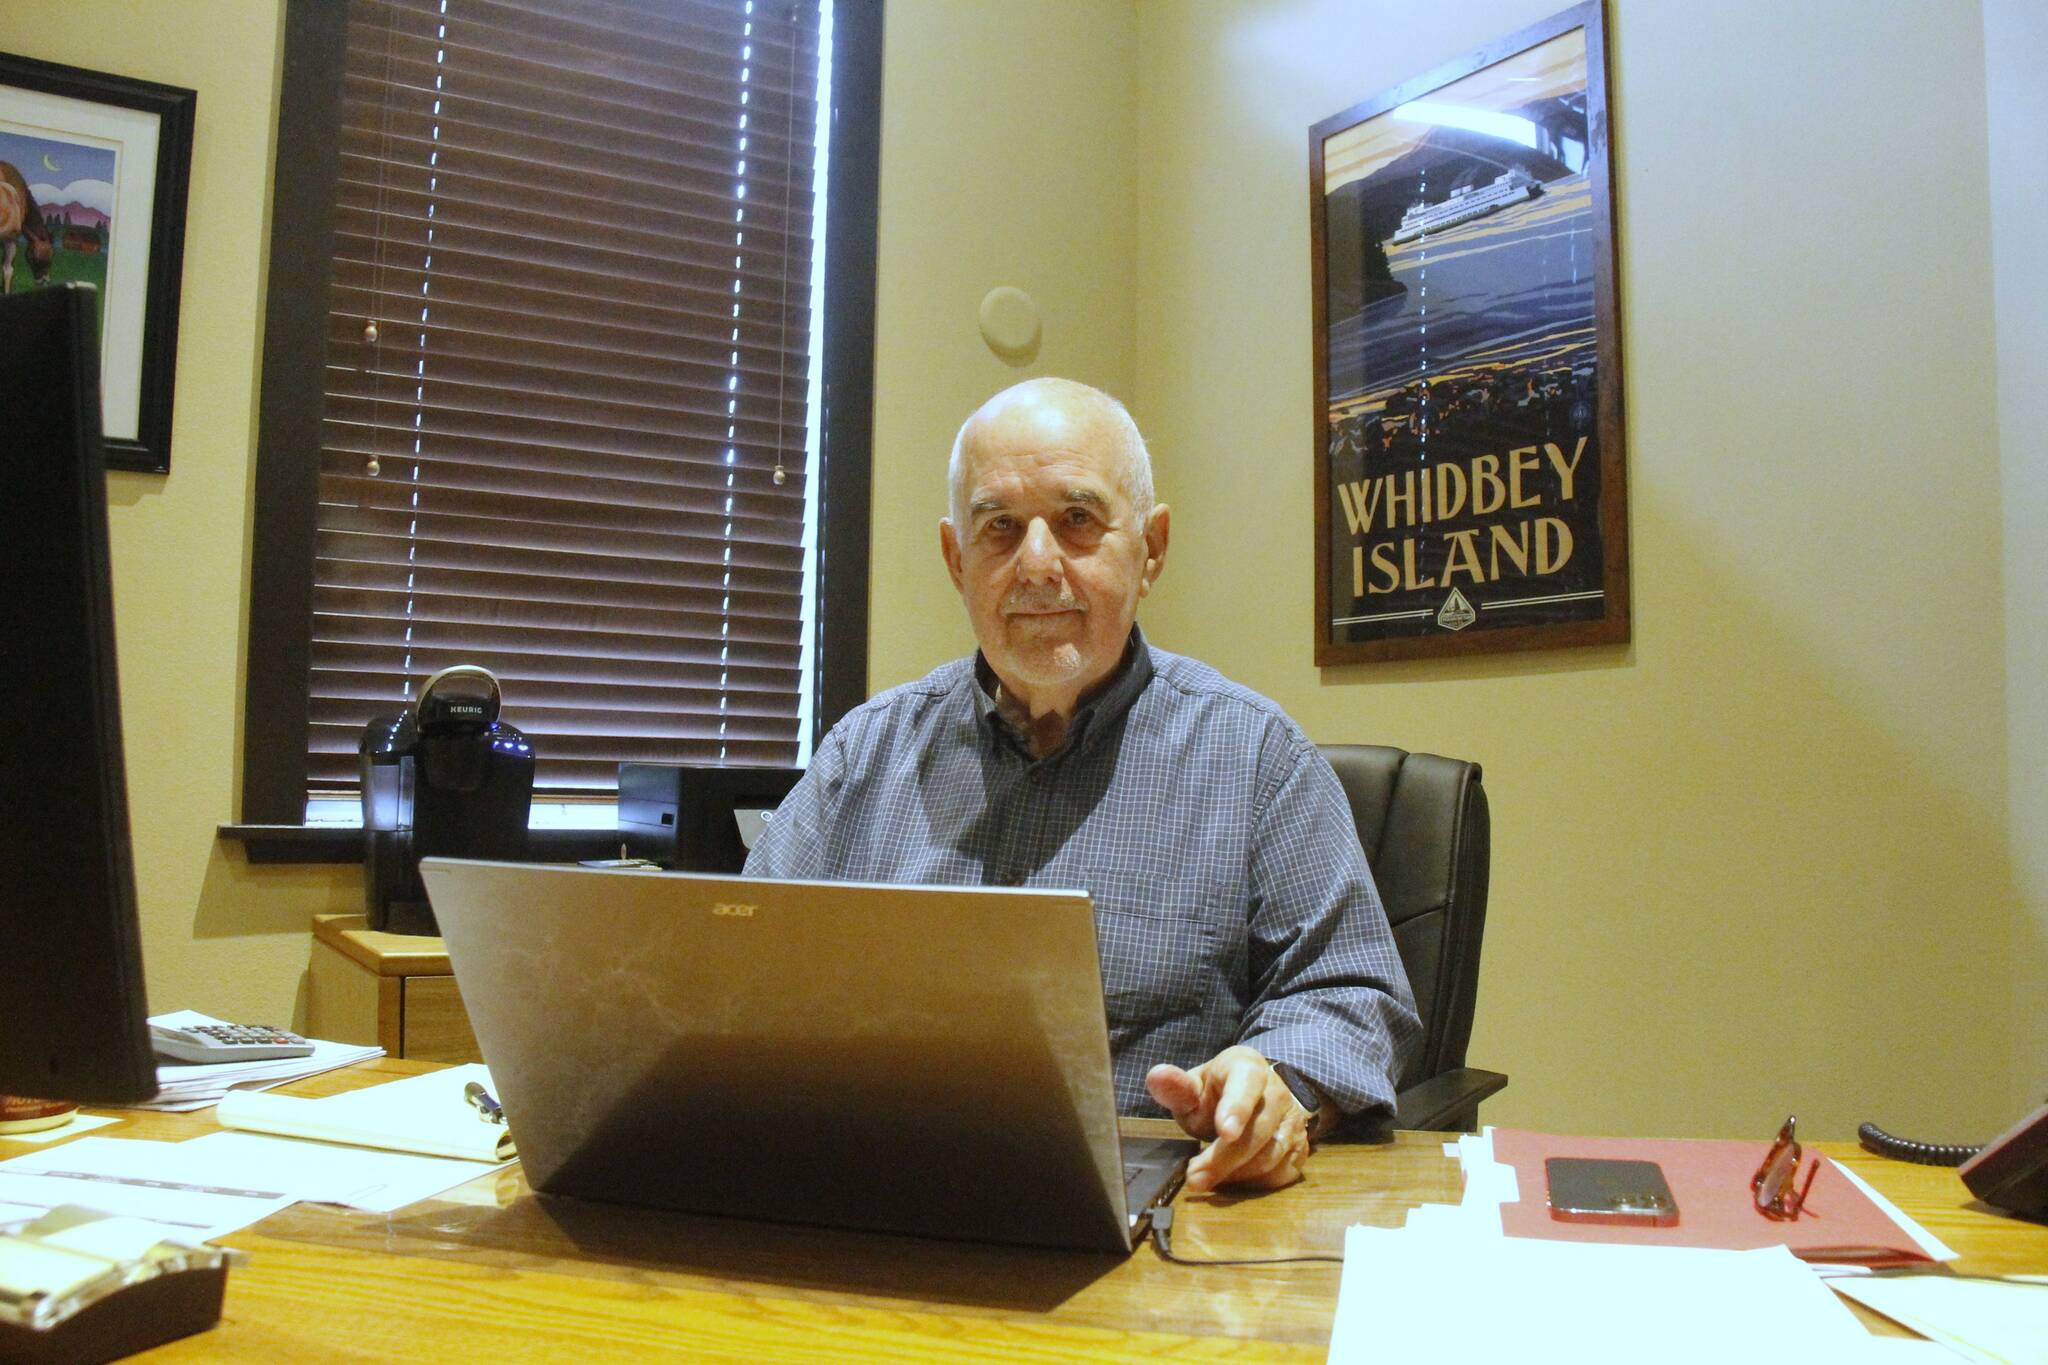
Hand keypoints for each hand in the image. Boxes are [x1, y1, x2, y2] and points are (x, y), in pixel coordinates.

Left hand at [1145, 1045, 1312, 1192]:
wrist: (1258, 1094)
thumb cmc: (1219, 1092)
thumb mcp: (1195, 1086)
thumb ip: (1177, 1087)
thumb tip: (1156, 1077)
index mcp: (1249, 1068)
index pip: (1247, 1085)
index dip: (1237, 1108)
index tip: (1224, 1132)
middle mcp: (1278, 1092)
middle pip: (1257, 1131)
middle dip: (1224, 1159)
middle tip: (1195, 1177)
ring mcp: (1293, 1121)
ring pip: (1271, 1156)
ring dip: (1237, 1175)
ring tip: (1206, 1179)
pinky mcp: (1300, 1146)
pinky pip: (1282, 1173)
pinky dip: (1256, 1184)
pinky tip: (1232, 1182)